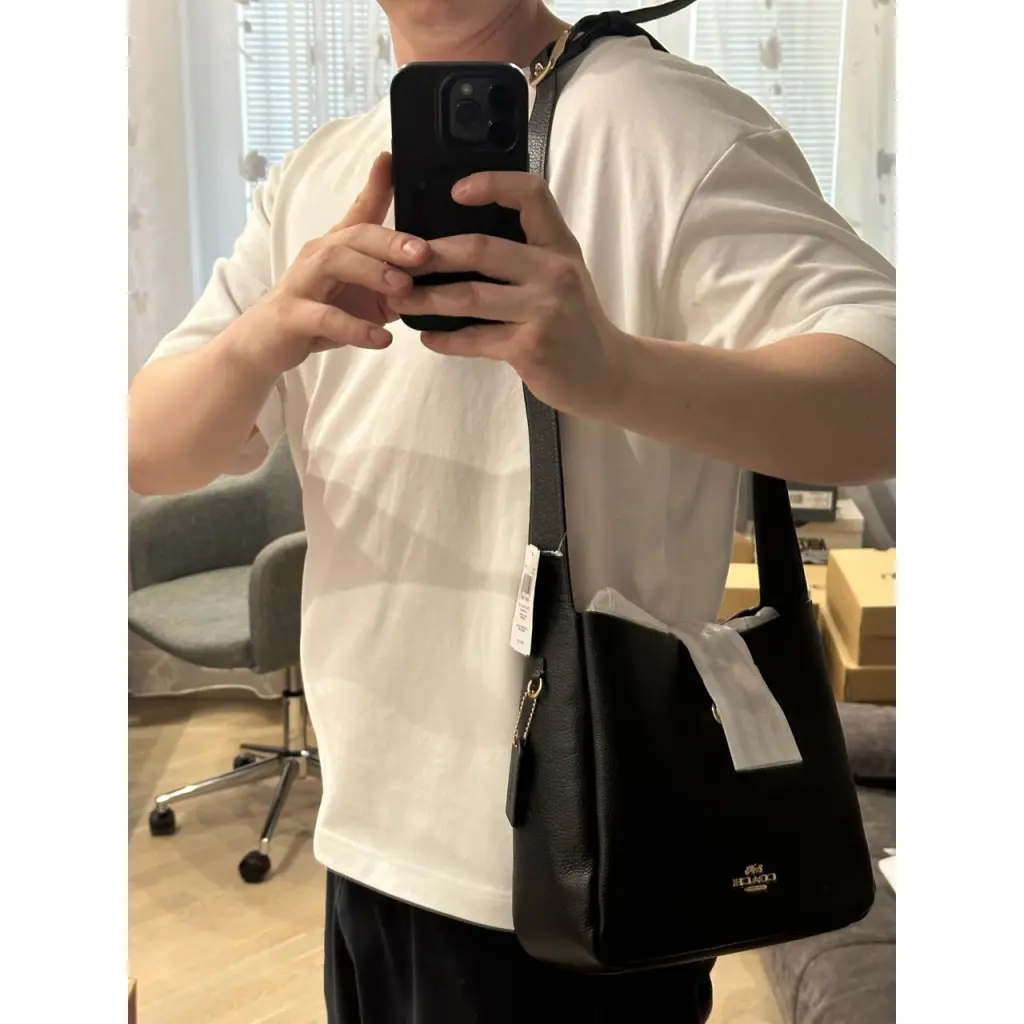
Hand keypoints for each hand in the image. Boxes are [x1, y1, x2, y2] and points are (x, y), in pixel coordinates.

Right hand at [233, 152, 429, 376]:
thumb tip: (437, 278)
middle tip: (423, 252)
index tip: (393, 159)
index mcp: (338, 248)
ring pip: (334, 263)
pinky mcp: (292, 316)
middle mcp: (319, 256)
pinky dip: (356, 328)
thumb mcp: (363, 297)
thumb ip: (395, 286)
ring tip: (403, 288)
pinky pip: (325, 318)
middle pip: (354, 235)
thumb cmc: (319, 314)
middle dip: (390, 240)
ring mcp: (302, 284)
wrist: (264, 343)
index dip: (376, 185)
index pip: (360, 211)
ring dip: (372, 272)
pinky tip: (382, 339)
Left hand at [389, 172, 631, 418]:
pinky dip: (446, 340)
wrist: (608, 373)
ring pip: (469, 296)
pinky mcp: (530, 348)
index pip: (530, 195)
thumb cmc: (576, 322)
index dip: (491, 184)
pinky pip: (475, 339)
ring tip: (399, 300)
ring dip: (426, 299)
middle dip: (432, 254)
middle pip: (481, 248)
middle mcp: (555, 272)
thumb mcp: (564, 276)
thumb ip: (527, 254)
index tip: (456, 191)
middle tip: (400, 260)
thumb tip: (463, 241)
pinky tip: (428, 337)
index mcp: (560, 247)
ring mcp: (544, 311)